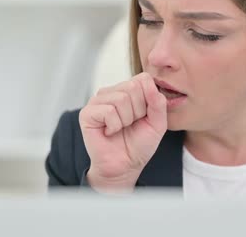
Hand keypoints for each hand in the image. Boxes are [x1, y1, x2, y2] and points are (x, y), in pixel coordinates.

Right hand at [78, 72, 166, 192]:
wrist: (125, 166)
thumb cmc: (139, 144)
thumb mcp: (158, 123)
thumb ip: (158, 103)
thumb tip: (150, 85)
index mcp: (129, 90)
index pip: (143, 79)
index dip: (149, 100)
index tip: (144, 116)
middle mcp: (112, 92)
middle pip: (133, 87)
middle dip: (138, 111)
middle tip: (131, 124)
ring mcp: (98, 101)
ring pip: (121, 99)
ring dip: (126, 120)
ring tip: (121, 128)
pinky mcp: (87, 113)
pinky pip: (108, 111)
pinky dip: (114, 126)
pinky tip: (110, 132)